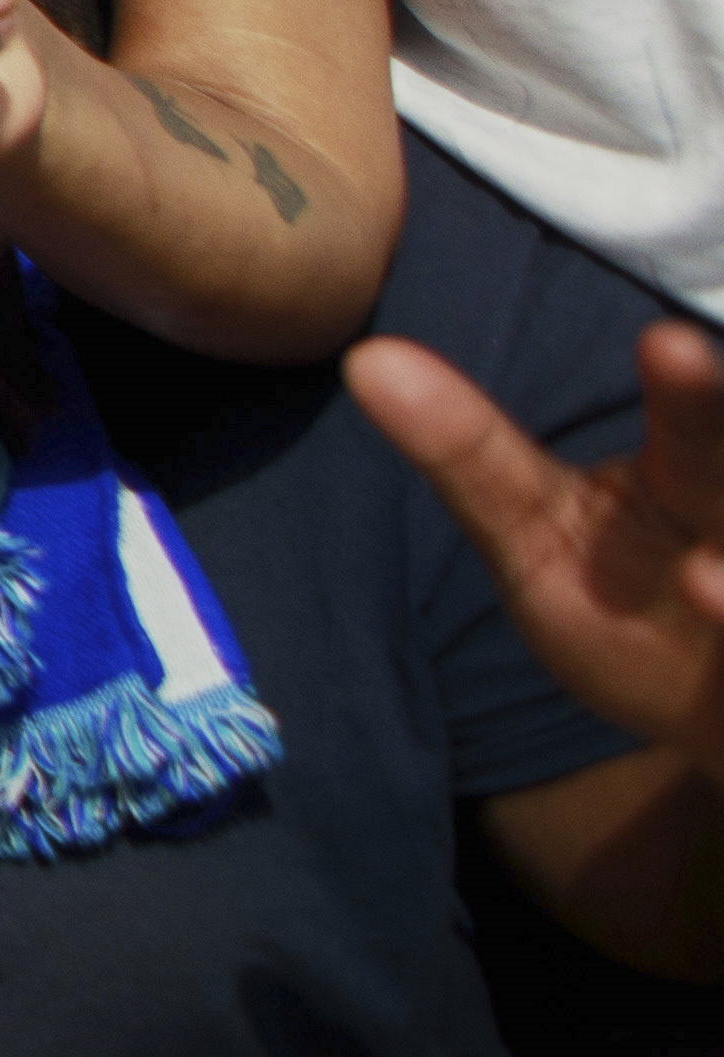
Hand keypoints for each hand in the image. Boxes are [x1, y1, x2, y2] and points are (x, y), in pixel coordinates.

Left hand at [353, 320, 723, 785]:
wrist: (702, 713)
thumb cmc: (619, 603)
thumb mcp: (532, 531)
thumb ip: (467, 455)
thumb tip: (367, 356)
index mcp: (693, 478)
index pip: (690, 426)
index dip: (685, 390)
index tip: (665, 344)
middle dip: (713, 432)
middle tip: (685, 372)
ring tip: (701, 586)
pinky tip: (707, 605)